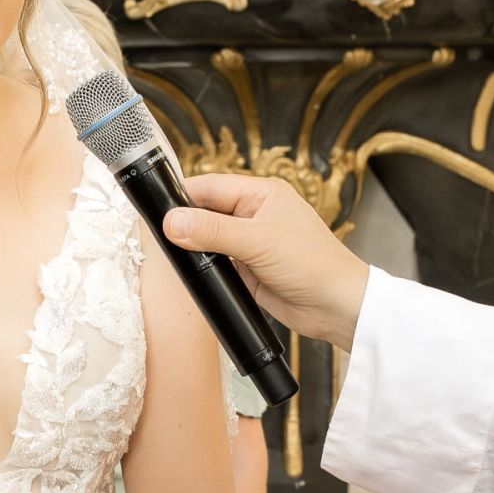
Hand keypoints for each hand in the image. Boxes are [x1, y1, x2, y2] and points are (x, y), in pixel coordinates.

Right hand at [161, 173, 370, 351]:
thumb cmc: (313, 264)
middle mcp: (253, 214)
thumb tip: (172, 222)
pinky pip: (215, 262)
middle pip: (205, 211)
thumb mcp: (257, 241)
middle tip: (164, 237)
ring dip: (194, 247)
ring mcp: (248, 242)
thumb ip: (212, 231)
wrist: (335, 306)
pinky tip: (193, 273)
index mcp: (260, 194)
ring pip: (207, 238)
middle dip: (186, 223)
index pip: (210, 186)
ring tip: (177, 256)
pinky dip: (203, 267)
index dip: (183, 196)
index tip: (158, 210)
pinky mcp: (246, 269)